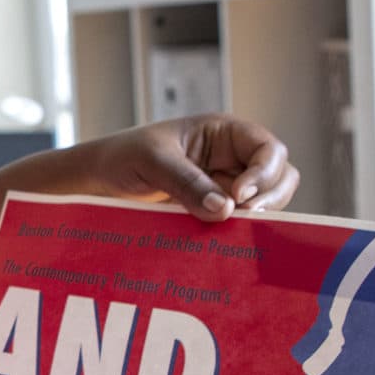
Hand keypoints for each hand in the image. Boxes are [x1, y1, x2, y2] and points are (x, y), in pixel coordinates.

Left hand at [85, 115, 298, 222]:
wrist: (95, 182)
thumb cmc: (121, 156)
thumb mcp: (152, 160)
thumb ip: (187, 182)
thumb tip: (226, 210)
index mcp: (223, 133)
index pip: (268, 148)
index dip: (265, 172)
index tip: (240, 195)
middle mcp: (232, 159)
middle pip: (279, 177)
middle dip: (269, 197)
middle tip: (242, 217)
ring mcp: (225, 187)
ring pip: (264, 204)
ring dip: (254, 218)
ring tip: (227, 229)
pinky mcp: (212, 213)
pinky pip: (238, 224)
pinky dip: (236, 232)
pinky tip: (220, 241)